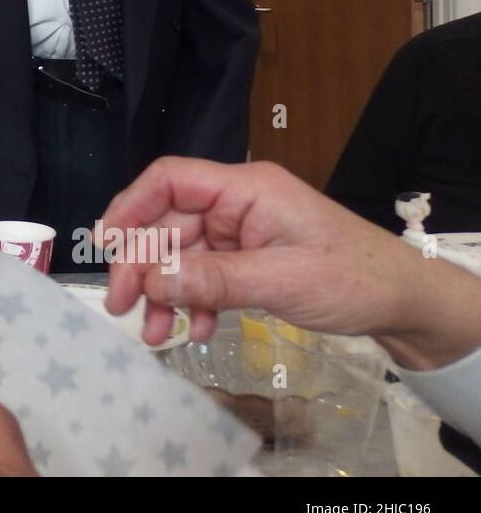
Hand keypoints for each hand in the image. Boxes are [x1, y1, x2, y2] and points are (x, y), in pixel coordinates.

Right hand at [99, 157, 480, 370]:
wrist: (404, 302)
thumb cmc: (353, 277)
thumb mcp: (282, 279)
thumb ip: (215, 279)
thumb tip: (153, 281)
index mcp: (245, 188)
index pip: (170, 180)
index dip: (131, 206)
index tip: (107, 246)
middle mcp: (237, 203)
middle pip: (168, 223)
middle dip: (142, 264)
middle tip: (122, 306)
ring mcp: (241, 232)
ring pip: (182, 255)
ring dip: (164, 292)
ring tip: (152, 332)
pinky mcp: (248, 259)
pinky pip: (204, 275)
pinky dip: (194, 302)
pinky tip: (196, 330)